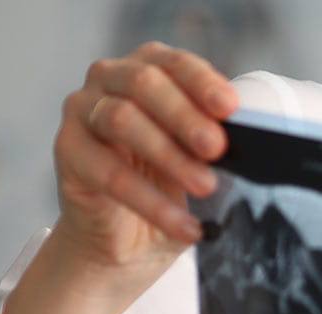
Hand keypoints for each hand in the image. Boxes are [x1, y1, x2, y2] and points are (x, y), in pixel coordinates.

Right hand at [51, 41, 235, 293]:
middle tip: (217, 148)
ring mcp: (82, 111)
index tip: (230, 107)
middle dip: (185, 115)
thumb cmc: (171, 188)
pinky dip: (153, 202)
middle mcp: (110, 79)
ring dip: (169, 155)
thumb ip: (217, 142)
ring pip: (121, 120)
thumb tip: (254, 142)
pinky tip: (185, 226)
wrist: (127, 242)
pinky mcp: (67, 151)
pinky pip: (109, 173)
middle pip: (144, 83)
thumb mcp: (202, 161)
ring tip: (206, 186)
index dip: (202, 82)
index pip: (176, 63)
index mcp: (150, 70)